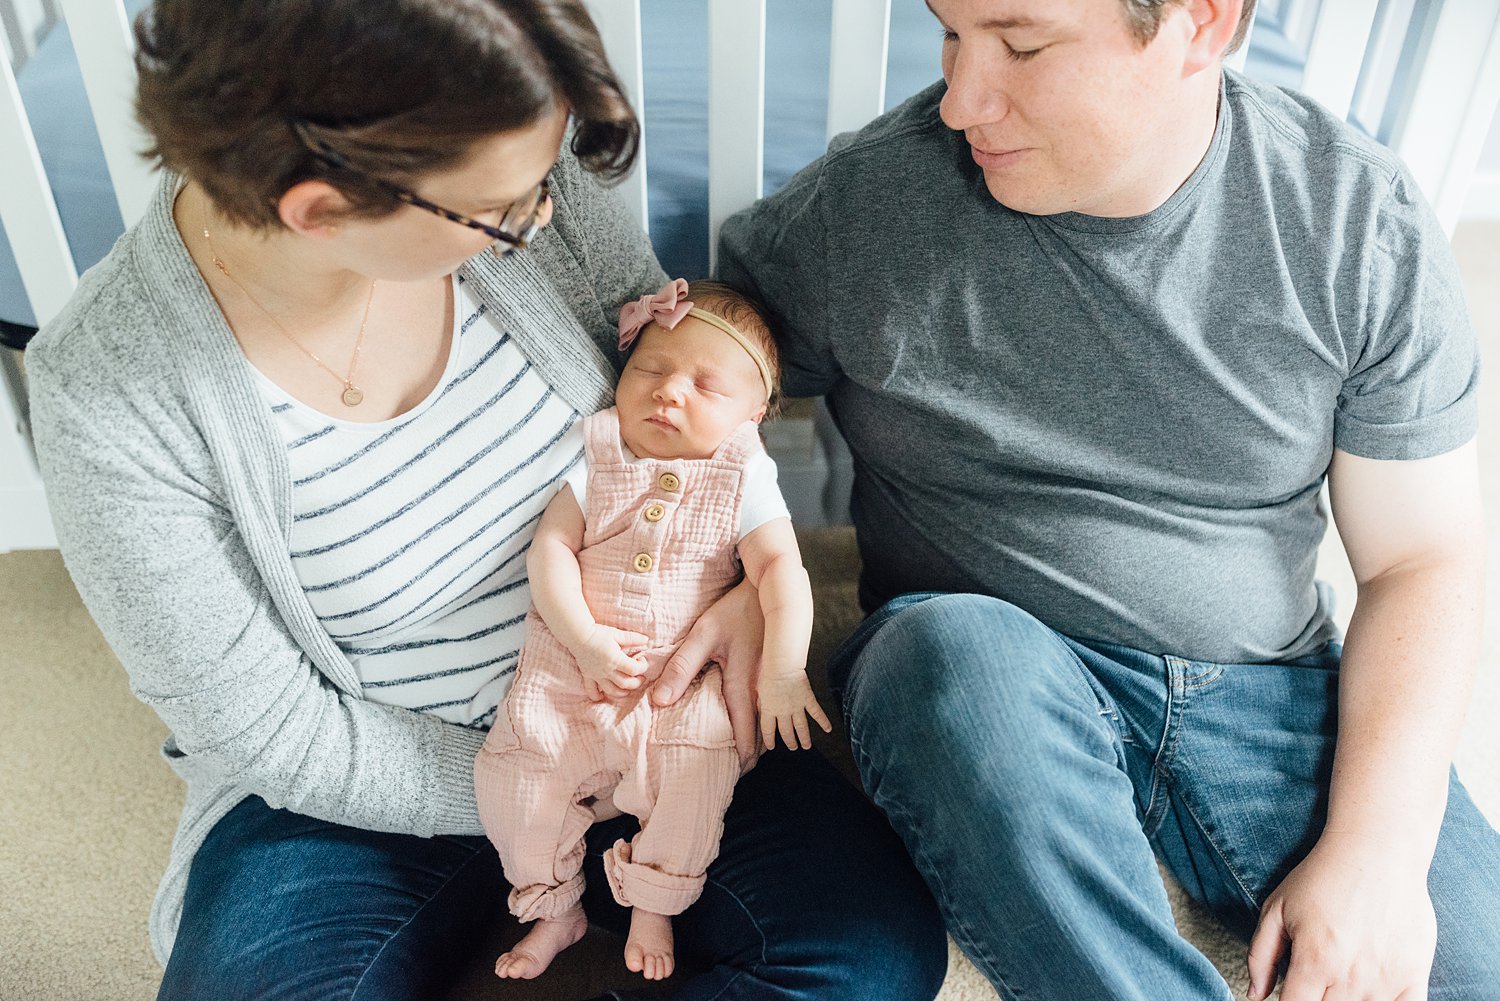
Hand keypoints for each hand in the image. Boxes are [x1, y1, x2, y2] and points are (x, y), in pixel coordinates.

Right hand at [573, 624, 649, 701]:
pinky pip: (591, 691)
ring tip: (628, 689)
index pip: (634, 669)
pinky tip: (602, 696)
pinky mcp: (588, 676)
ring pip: (611, 690)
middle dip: (637, 683)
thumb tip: (646, 640)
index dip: (642, 666)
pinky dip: (596, 696)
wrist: (578, 634)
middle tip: (641, 677)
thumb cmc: (598, 633)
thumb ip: (632, 638)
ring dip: (622, 693)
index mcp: (616, 659)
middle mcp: (607, 670)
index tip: (642, 660)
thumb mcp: (617, 634)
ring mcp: (597, 675)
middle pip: (626, 683)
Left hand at [651, 578, 764, 770]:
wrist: (766, 590)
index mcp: (742, 682)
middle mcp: (760, 686)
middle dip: (751, 751)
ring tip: (749, 753)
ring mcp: (769, 680)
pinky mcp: (771, 670)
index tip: (734, 772)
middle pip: (760, 728)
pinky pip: (770, 701)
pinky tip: (759, 721)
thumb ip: (681, 668)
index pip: (742, 728)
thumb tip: (660, 702)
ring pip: (767, 717)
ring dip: (760, 735)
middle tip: (741, 770)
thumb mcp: (702, 636)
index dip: (740, 753)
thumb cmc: (733, 612)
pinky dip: (765, 716)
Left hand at [758, 671, 831, 750]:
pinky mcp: (808, 700)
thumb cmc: (768, 674)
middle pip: (786, 731)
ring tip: (806, 746)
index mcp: (769, 710)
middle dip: (789, 742)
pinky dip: (823, 722)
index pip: (768, 730)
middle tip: (793, 748)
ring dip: (804, 738)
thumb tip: (761, 711)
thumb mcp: (759, 691)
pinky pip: (817, 713)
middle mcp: (783, 712)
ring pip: (801, 727)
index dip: (770, 740)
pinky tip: (828, 729)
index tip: (772, 747)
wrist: (782, 666)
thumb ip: (762, 704)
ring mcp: (797, 707)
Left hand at [1247, 835, 1436, 1000]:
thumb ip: (1261, 956)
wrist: (1377, 852)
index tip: (1293, 991)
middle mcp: (1350, 977)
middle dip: (1316, 999)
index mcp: (1314, 961)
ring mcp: (1385, 979)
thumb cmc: (1322, 877)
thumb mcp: (1276, 908)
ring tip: (1339, 978)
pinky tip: (1371, 994)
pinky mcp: (1414, 976)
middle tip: (1315, 979)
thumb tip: (1254, 996)